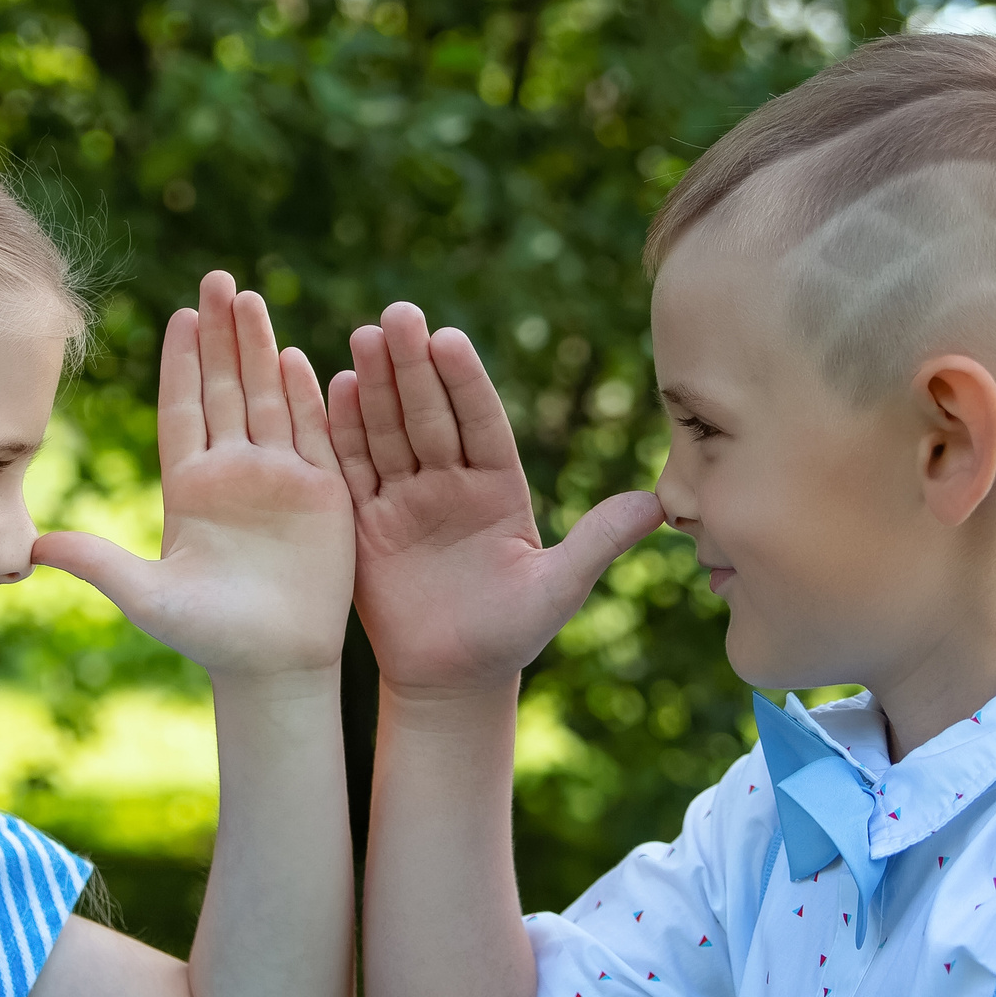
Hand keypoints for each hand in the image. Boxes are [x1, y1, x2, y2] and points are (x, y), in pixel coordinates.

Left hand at [34, 271, 354, 680]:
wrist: (272, 666)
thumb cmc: (207, 635)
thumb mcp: (146, 596)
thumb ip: (97, 563)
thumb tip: (30, 547)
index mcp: (190, 486)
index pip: (184, 408)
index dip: (182, 362)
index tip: (180, 315)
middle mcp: (235, 472)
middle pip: (227, 388)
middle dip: (222, 335)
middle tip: (217, 279)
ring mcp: (280, 479)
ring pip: (269, 399)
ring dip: (261, 350)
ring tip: (251, 299)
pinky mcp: (322, 495)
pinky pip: (314, 435)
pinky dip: (306, 397)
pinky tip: (298, 357)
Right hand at [331, 303, 662, 697]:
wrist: (451, 681)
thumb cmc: (511, 635)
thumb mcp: (560, 588)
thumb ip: (599, 541)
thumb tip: (660, 503)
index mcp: (498, 487)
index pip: (481, 423)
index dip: (464, 382)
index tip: (449, 339)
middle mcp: (450, 482)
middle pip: (429, 414)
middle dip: (412, 366)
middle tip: (398, 315)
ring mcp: (405, 498)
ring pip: (388, 431)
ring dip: (375, 384)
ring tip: (364, 336)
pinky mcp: (366, 521)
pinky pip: (354, 468)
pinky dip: (344, 430)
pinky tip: (335, 387)